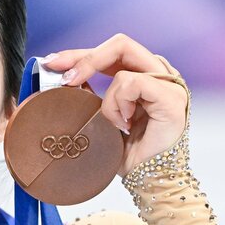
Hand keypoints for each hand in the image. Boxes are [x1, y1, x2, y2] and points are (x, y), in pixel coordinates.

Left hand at [42, 34, 188, 173]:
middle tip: (66, 79)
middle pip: (121, 44)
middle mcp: (161, 75)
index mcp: (145, 75)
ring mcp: (170, 85)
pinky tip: (125, 123)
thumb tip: (65, 78)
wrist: (148, 181)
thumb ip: (90, 95)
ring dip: (107, 94)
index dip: (81, 53)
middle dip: (85, 58)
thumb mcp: (100, 117)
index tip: (53, 62)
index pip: (112, 51)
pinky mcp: (171, 98)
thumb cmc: (128, 153)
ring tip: (112, 121)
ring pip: (124, 61)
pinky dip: (119, 102)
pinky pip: (133, 82)